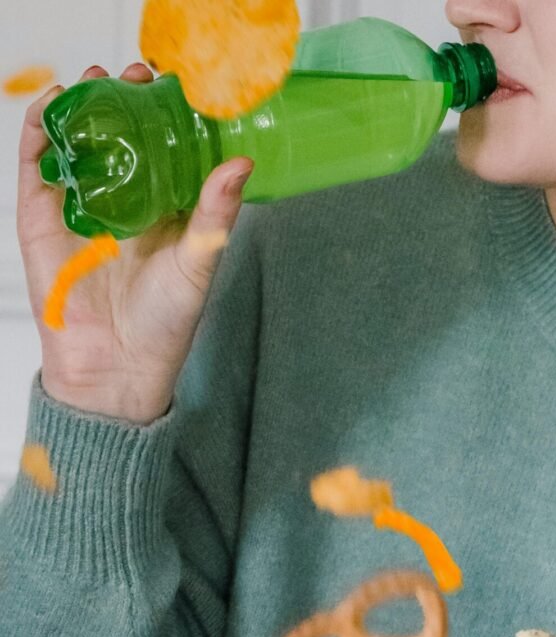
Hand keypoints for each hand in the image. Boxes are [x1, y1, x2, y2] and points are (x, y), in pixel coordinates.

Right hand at [17, 64, 253, 423]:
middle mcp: (124, 202)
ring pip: (79, 142)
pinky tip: (56, 104)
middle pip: (122, 137)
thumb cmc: (165, 323)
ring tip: (100, 78)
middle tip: (141, 74)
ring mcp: (81, 206)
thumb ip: (216, 214)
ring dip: (85, 105)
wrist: (115, 366)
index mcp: (166, 211)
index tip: (182, 86)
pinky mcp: (42, 216)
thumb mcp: (199, 263)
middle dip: (128, 101)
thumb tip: (242, 162)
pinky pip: (37, 163)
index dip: (171, 117)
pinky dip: (41, 129)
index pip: (167, 151)